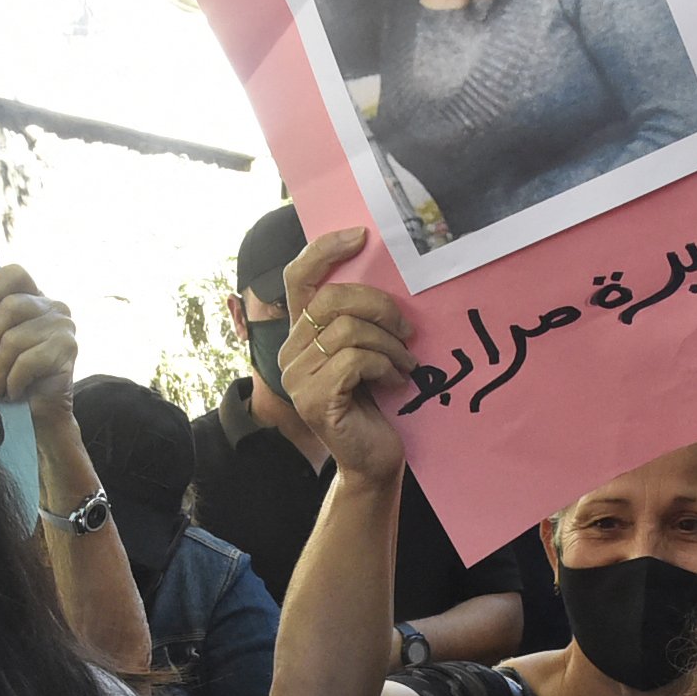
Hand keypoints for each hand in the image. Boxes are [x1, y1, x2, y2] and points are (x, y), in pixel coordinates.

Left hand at [0, 265, 77, 421]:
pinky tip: (13, 392)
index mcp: (35, 299)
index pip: (15, 274)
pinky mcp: (69, 349)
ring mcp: (64, 327)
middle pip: (11, 306)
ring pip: (15, 338)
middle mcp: (55, 307)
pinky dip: (14, 381)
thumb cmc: (13, 376)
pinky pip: (28, 360)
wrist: (41, 414)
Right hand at [278, 226, 415, 486]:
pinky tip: (397, 381)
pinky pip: (355, 360)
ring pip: (348, 330)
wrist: (373, 459)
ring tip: (405, 362)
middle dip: (379, 307)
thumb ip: (358, 319)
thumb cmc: (375, 403)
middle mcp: (289, 354)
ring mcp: (297, 378)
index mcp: (300, 335)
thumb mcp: (366, 352)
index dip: (325, 250)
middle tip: (406, 330)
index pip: (299, 278)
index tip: (362, 236)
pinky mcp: (314, 400)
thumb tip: (384, 273)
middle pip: (332, 299)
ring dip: (389, 344)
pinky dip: (385, 366)